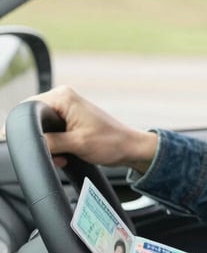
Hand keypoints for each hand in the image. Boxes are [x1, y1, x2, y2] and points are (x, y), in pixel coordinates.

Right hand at [19, 86, 157, 170]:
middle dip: (42, 140)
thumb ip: (49, 141)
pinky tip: (65, 155)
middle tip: (57, 154)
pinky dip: (56, 146)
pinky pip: (52, 133)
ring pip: (42, 129)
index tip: (40, 145)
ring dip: (50, 146)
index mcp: (63, 96)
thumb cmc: (111, 143)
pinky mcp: (70, 120)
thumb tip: (30, 141)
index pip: (28, 109)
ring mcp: (66, 109)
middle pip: (34, 120)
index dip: (29, 129)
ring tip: (64, 156)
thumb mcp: (76, 144)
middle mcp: (63, 98)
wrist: (131, 149)